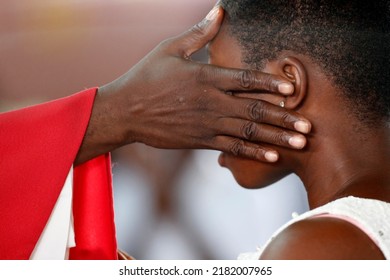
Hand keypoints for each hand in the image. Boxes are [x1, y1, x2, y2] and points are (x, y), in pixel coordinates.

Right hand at [75, 5, 310, 164]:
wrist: (125, 111)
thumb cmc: (146, 76)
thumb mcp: (170, 48)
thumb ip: (198, 33)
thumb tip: (219, 10)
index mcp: (206, 77)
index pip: (246, 80)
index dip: (270, 84)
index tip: (291, 90)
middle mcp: (212, 102)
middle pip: (255, 111)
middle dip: (285, 119)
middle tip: (308, 127)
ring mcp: (207, 124)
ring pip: (248, 132)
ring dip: (276, 139)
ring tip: (299, 144)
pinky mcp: (200, 141)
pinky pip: (231, 148)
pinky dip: (252, 153)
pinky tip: (271, 157)